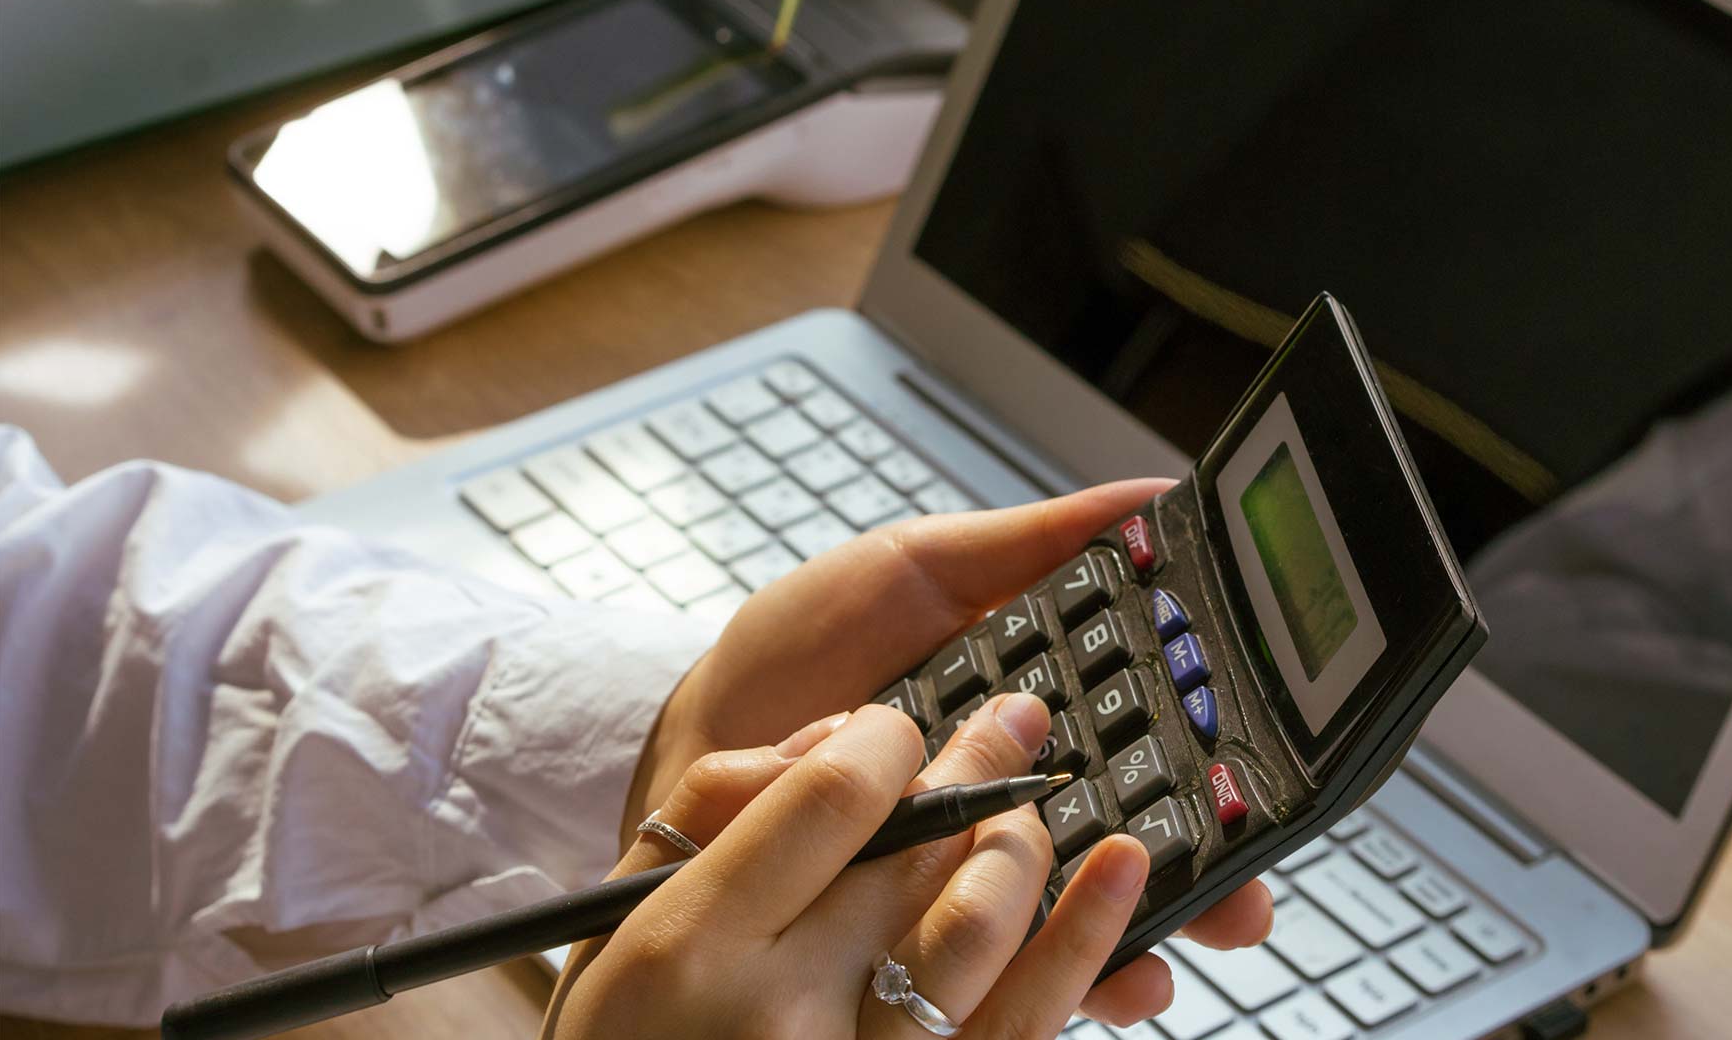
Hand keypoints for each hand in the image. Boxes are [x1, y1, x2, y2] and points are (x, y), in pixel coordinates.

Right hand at [551, 700, 1166, 1037]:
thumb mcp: (614, 924)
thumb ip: (703, 814)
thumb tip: (834, 736)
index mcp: (695, 945)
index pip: (833, 795)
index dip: (888, 738)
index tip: (898, 728)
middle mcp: (783, 1011)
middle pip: (917, 850)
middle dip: (975, 767)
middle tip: (1010, 722)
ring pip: (980, 926)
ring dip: (1023, 843)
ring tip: (1034, 802)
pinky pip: (1027, 1023)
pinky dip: (1087, 940)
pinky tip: (1118, 872)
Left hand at [620, 482, 1273, 1023]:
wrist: (698, 734)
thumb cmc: (801, 652)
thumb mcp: (917, 570)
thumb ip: (1028, 546)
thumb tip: (1151, 498)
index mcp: (1036, 715)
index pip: (1149, 740)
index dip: (1210, 758)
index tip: (1258, 769)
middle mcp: (1016, 800)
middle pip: (1136, 841)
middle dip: (1204, 872)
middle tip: (1247, 891)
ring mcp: (969, 871)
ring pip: (1082, 915)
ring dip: (1142, 936)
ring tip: (1177, 946)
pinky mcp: (918, 930)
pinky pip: (997, 967)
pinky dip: (1051, 979)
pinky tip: (1098, 980)